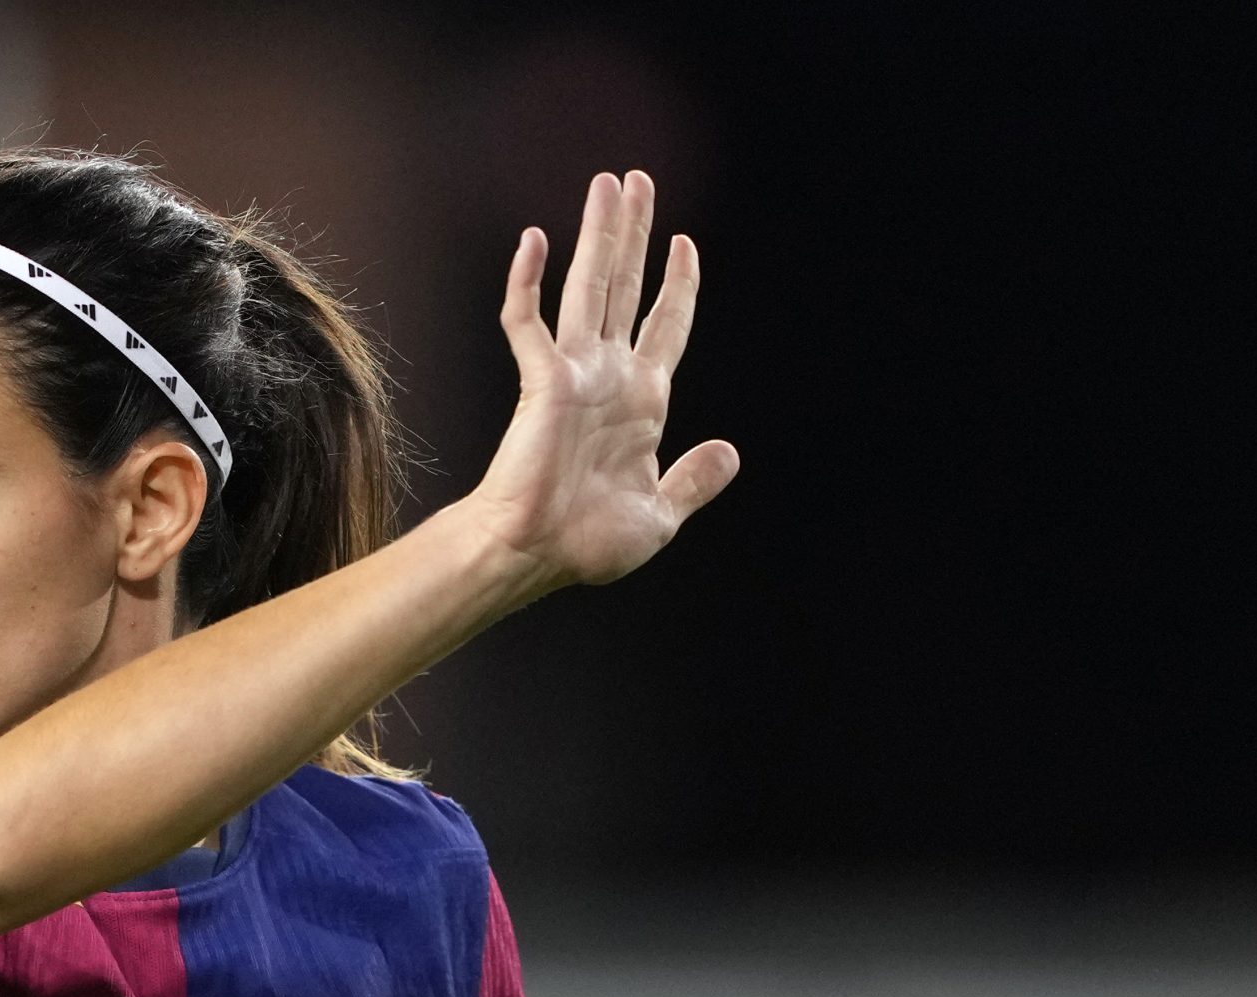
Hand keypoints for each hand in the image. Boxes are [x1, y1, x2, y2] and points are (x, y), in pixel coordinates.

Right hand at [465, 170, 737, 590]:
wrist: (536, 555)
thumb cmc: (587, 542)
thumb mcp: (661, 513)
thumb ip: (694, 480)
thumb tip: (729, 452)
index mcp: (643, 401)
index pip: (666, 325)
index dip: (678, 284)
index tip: (684, 243)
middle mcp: (610, 375)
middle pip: (626, 286)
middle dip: (634, 233)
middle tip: (637, 181)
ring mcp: (575, 373)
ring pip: (589, 286)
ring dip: (600, 234)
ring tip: (609, 185)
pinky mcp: (541, 381)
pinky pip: (529, 322)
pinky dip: (527, 282)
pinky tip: (534, 241)